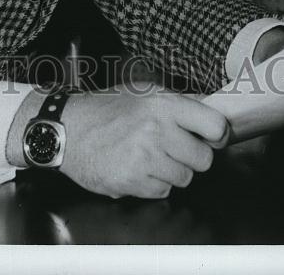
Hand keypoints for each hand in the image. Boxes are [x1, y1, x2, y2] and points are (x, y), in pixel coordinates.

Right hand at [10, 87, 229, 199]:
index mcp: (162, 104)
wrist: (67, 128)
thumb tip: (213, 111)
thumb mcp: (142, 92)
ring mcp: (145, 157)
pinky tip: (136, 168)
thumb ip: (177, 102)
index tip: (210, 137)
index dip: (216, 135)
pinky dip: (153, 184)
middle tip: (173, 149)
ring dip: (171, 172)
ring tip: (149, 157)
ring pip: (185, 178)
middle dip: (192, 157)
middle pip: (204, 159)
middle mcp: (157, 130)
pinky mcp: (133, 180)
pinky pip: (162, 191)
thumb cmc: (104, 109)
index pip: (215, 125)